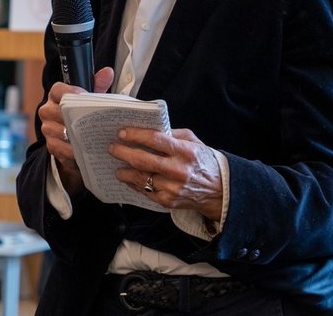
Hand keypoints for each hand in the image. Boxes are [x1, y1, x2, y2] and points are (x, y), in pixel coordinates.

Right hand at [38, 67, 113, 194]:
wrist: (70, 137)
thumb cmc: (80, 113)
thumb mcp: (90, 98)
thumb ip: (98, 85)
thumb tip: (108, 72)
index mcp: (55, 95)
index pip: (58, 90)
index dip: (71, 92)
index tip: (84, 96)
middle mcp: (47, 111)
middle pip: (59, 112)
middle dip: (77, 117)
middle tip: (94, 121)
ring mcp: (47, 129)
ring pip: (62, 132)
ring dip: (78, 136)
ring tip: (94, 137)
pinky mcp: (51, 146)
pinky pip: (63, 148)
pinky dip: (75, 151)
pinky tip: (87, 150)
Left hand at [110, 127, 224, 221]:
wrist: (219, 191)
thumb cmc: (204, 162)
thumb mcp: (194, 142)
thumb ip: (173, 135)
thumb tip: (149, 130)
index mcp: (185, 152)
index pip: (155, 140)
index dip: (136, 135)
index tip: (122, 133)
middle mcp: (178, 170)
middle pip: (142, 160)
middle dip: (123, 153)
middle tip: (112, 148)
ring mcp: (172, 188)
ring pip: (140, 179)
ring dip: (125, 172)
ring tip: (117, 166)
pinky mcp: (168, 201)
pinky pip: (145, 192)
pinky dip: (134, 185)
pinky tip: (129, 179)